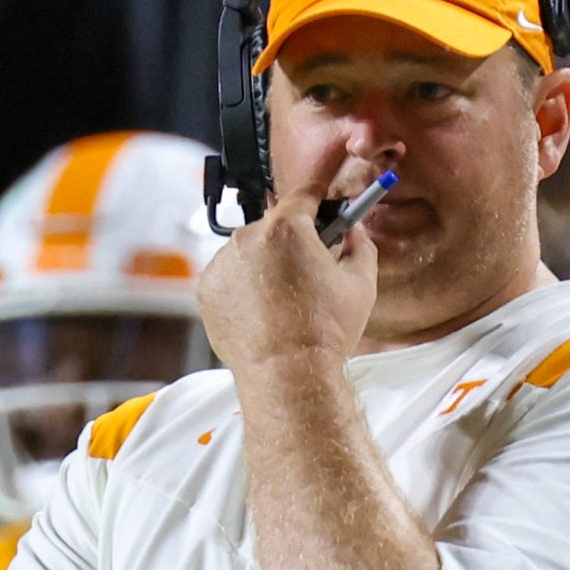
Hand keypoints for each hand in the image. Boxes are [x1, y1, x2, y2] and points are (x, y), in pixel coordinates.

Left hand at [196, 137, 380, 370]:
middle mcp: (248, 237)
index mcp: (287, 227)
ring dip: (265, 263)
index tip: (323, 206)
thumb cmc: (325, 332)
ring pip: (250, 250)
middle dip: (292, 240)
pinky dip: (244, 285)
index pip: (304, 194)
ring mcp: (223, 262)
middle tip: (308, 269)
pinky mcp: (208, 288)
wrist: (287, 374)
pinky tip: (264, 310)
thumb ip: (360, 245)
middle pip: (275, 225)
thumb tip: (354, 232)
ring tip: (284, 299)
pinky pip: (230, 275)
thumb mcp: (361, 284)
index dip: (319, 199)